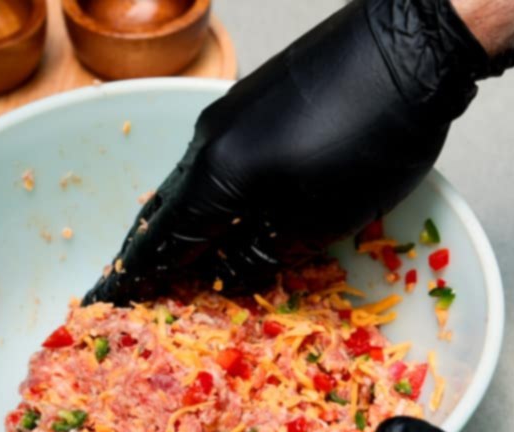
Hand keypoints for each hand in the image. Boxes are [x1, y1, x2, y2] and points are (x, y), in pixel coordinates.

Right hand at [83, 0, 513, 304]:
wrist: (409, 47)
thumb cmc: (370, 139)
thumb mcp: (319, 220)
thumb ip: (263, 253)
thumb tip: (230, 273)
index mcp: (215, 177)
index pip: (161, 243)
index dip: (134, 279)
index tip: (104, 302)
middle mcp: (208, 142)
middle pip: (165, 210)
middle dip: (149, 254)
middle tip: (131, 286)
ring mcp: (229, 115)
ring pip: (191, 184)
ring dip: (182, 225)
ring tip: (178, 259)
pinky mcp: (255, 102)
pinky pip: (214, 162)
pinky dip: (208, 197)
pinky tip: (222, 212)